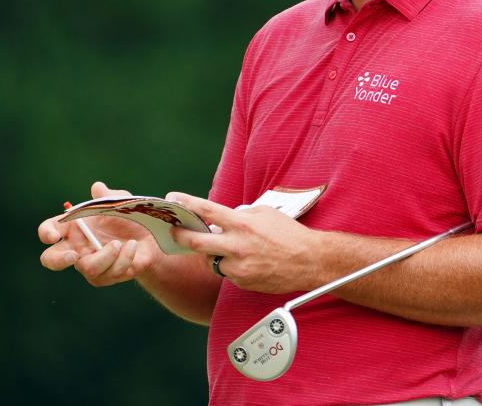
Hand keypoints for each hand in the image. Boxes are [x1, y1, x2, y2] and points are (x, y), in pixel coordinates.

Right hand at [38, 181, 163, 286]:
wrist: (151, 238)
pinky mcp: (105, 277)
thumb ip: (109, 196)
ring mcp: (89, 264)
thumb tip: (97, 187)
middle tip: (74, 256)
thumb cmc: (130, 218)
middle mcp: (76, 247)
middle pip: (51, 259)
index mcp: (74, 227)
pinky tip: (132, 246)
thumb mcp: (122, 203)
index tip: (54, 236)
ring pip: (87, 268)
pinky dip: (123, 257)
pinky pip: (110, 272)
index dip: (46, 232)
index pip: (49, 229)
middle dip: (58, 260)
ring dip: (106, 255)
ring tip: (119, 243)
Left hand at [168, 192, 321, 293]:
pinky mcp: (242, 282)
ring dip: (213, 253)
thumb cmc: (290, 234)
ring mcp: (238, 267)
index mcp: (243, 224)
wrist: (310, 261)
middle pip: (195, 243)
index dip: (186, 204)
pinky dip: (231, 265)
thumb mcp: (266, 213)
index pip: (207, 211)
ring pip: (211, 260)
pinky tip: (247, 261)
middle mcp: (237, 246)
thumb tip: (223, 218)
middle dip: (179, 236)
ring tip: (229, 248)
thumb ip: (241, 214)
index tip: (172, 199)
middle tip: (174, 231)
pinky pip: (227, 273)